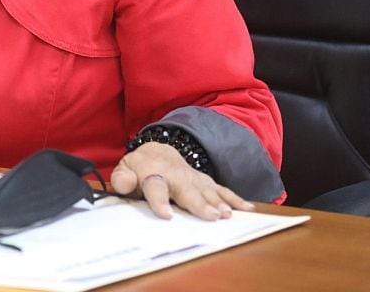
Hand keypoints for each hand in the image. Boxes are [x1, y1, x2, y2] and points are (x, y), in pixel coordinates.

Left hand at [111, 142, 254, 220]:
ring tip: (226, 215)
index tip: (166, 215)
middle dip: (199, 203)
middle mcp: (176, 176)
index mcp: (153, 174)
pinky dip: (235, 199)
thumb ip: (122, 179)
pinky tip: (247, 209)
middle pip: (188, 191)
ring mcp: (193, 178)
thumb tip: (123, 184)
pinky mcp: (205, 182)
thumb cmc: (139, 168)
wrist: (157, 152)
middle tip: (211, 216)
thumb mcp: (125, 169)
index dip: (160, 201)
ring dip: (218, 203)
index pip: (155, 187)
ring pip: (207, 190)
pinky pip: (221, 190)